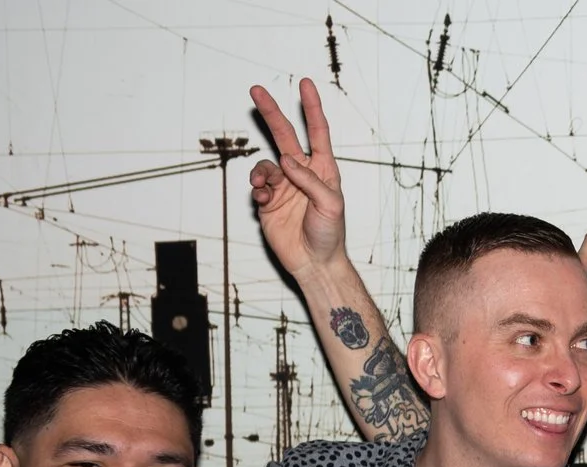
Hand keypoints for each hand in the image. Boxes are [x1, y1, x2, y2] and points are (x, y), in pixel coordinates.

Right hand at [248, 79, 348, 280]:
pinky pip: (257, 186)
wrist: (314, 263)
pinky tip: (264, 201)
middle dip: (271, 113)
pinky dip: (257, 190)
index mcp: (323, 170)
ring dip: (260, 172)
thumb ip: (310, 181)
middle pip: (283, 135)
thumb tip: (286, 160)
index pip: (317, 132)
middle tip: (256, 90)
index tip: (305, 83)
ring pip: (265, 164)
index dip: (312, 107)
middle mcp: (302, 173)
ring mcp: (284, 185)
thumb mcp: (330, 206)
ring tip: (262, 186)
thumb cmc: (330, 235)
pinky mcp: (268, 201)